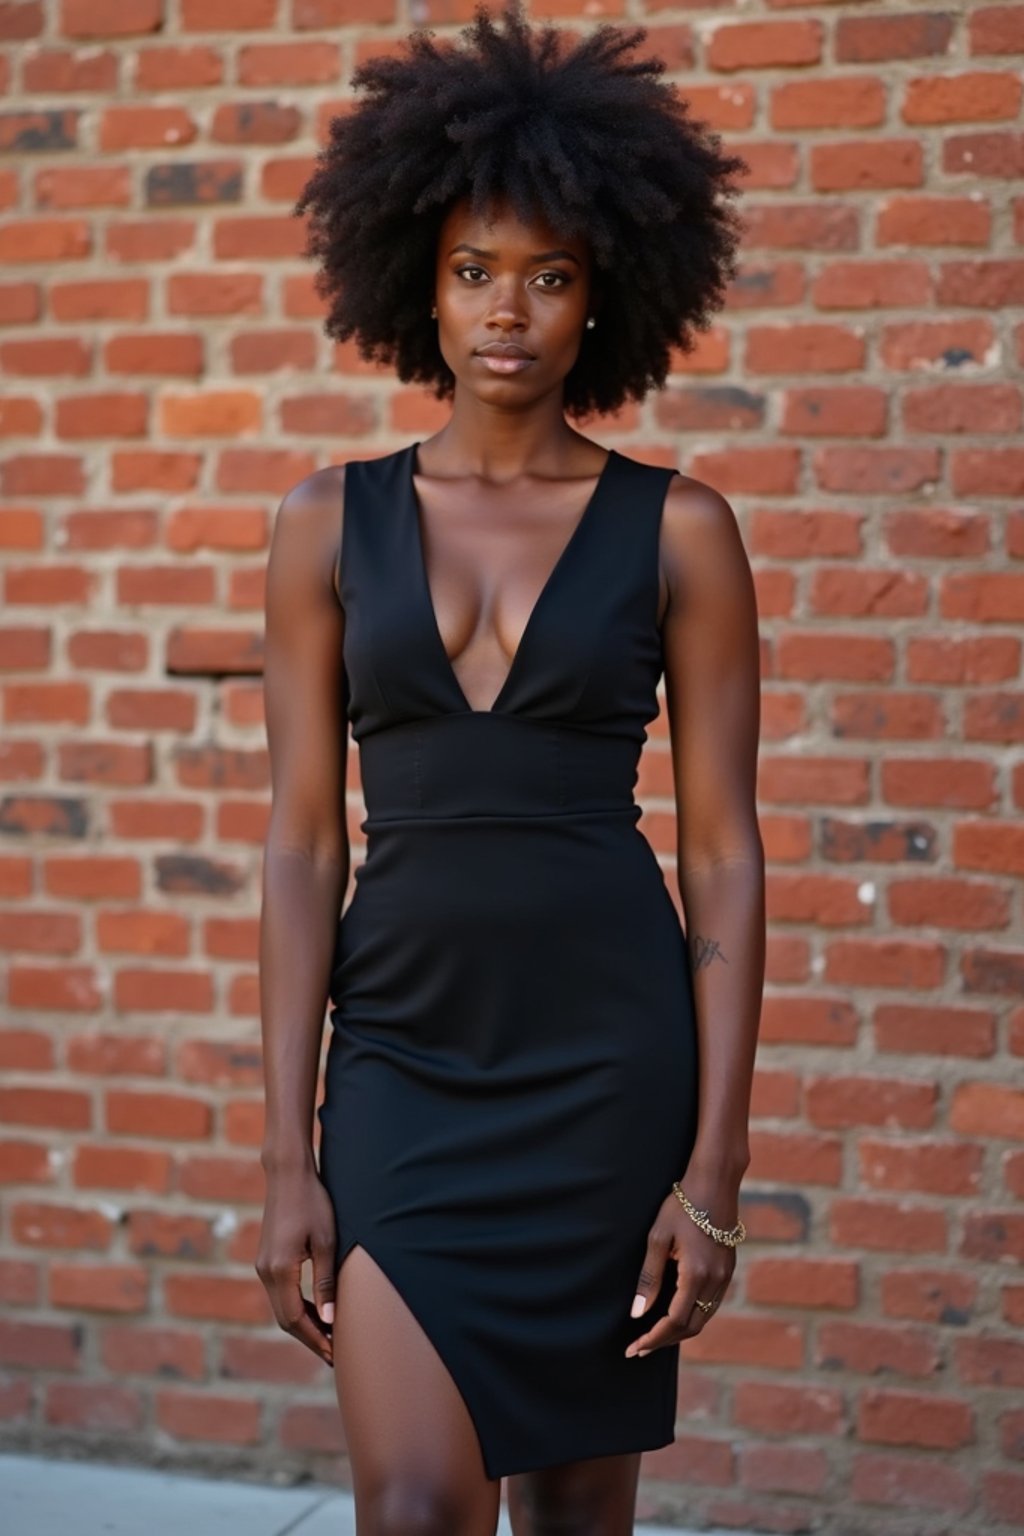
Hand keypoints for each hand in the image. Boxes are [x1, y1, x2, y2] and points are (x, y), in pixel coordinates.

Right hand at [255, 1165, 336, 1366]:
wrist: (288, 1174)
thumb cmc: (313, 1203)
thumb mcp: (326, 1242)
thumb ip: (326, 1282)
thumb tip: (330, 1320)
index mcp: (280, 1270)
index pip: (295, 1319)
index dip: (315, 1339)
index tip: (334, 1354)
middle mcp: (266, 1271)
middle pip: (285, 1319)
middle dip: (310, 1338)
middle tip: (334, 1354)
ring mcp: (263, 1265)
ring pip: (282, 1308)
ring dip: (304, 1323)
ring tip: (329, 1336)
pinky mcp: (266, 1259)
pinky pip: (280, 1293)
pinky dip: (297, 1307)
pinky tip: (316, 1310)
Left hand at [624, 1174, 738, 1357]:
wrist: (715, 1183)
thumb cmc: (681, 1206)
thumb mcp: (658, 1238)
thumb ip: (649, 1278)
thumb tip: (638, 1313)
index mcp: (696, 1275)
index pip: (674, 1321)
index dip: (653, 1338)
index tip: (634, 1348)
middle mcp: (715, 1281)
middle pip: (691, 1327)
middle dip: (664, 1340)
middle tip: (639, 1348)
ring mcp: (725, 1276)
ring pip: (703, 1318)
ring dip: (679, 1331)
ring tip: (654, 1336)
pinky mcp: (728, 1269)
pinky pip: (710, 1304)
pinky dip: (692, 1315)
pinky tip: (676, 1313)